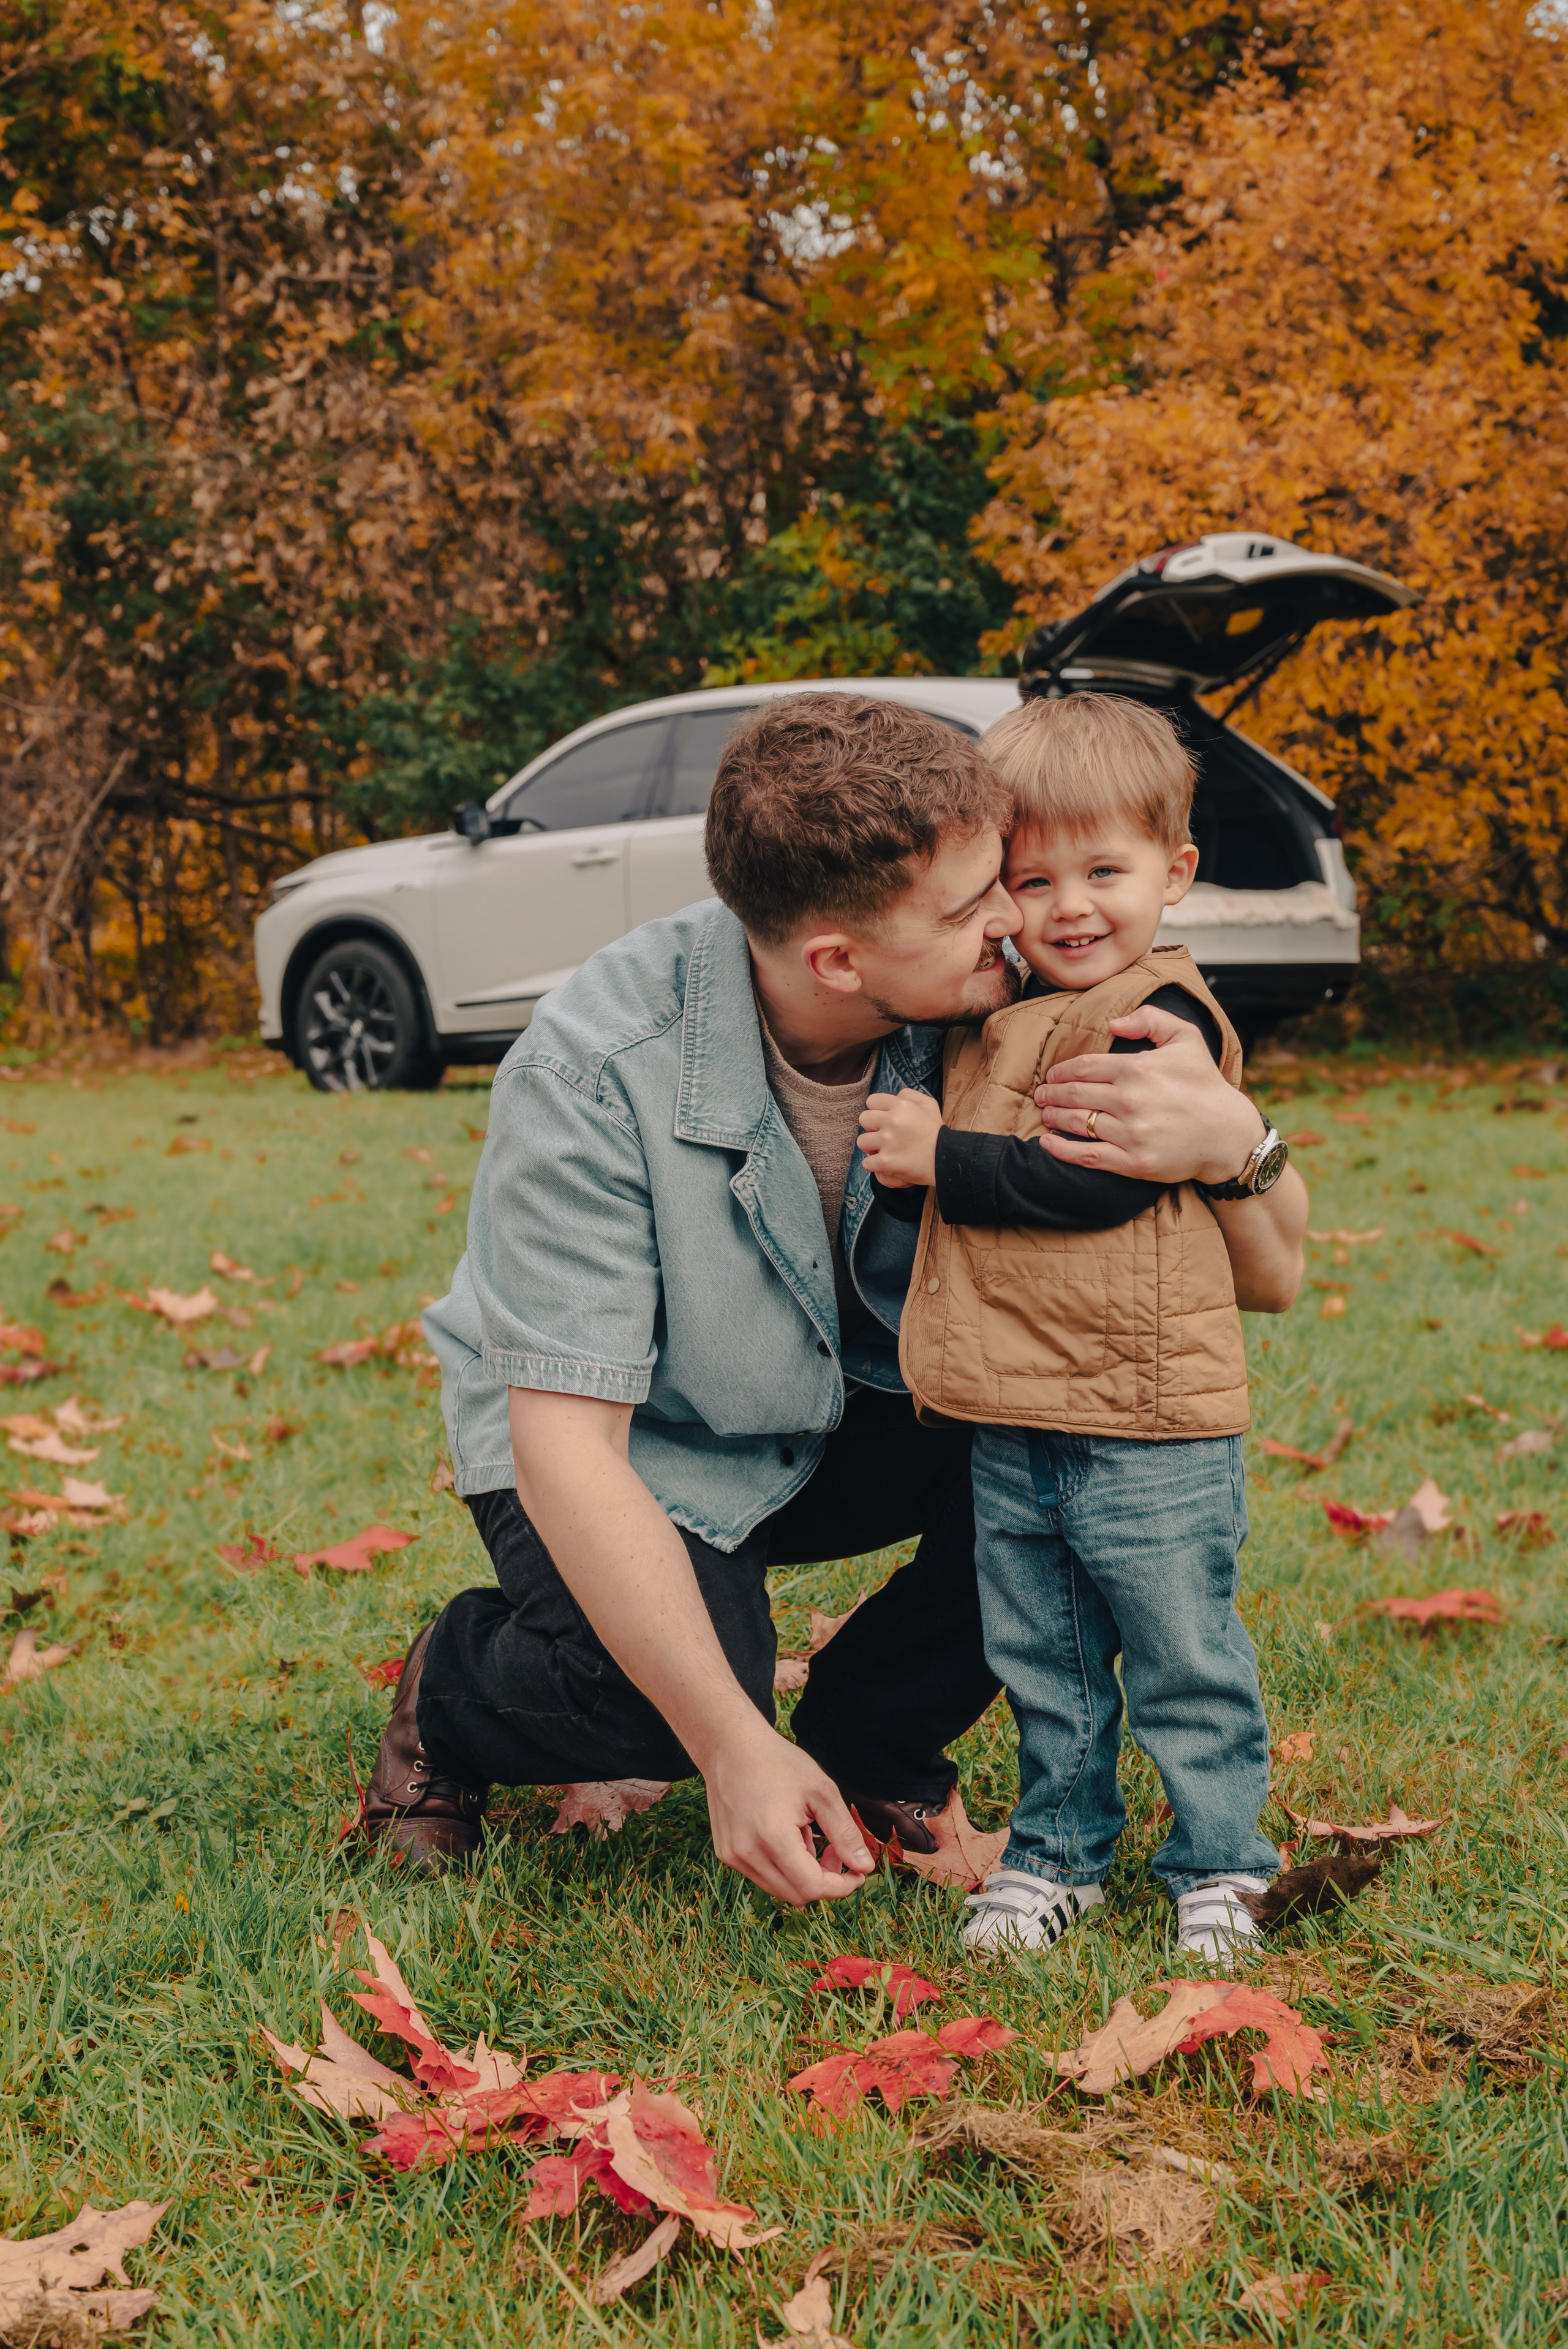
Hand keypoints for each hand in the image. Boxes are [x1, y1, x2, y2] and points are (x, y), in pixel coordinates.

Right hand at [701, 1717, 873, 1905]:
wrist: (731, 1746)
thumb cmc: (778, 1763)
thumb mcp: (821, 1791)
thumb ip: (845, 1833)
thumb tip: (865, 1867)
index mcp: (773, 1838)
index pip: (813, 1887)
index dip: (842, 1886)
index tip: (857, 1871)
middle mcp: (747, 1853)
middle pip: (797, 1894)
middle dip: (824, 1880)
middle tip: (834, 1851)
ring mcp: (732, 1856)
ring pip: (779, 1888)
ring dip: (802, 1874)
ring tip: (806, 1836)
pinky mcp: (725, 1853)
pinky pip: (762, 1875)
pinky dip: (781, 1866)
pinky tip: (784, 1835)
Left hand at [857, 1088, 941, 1187]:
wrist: (946, 1159)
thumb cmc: (937, 1132)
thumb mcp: (929, 1104)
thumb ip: (909, 1094)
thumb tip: (895, 1095)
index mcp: (901, 1105)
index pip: (872, 1101)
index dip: (877, 1110)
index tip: (885, 1119)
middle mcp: (892, 1121)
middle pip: (864, 1119)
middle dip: (872, 1127)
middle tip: (883, 1134)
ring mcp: (887, 1142)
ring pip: (862, 1141)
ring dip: (871, 1147)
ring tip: (883, 1149)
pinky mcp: (886, 1162)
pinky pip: (867, 1163)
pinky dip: (874, 1165)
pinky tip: (885, 1163)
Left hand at [1034, 1005, 1266, 1185]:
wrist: (1227, 1134)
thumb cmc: (1204, 1084)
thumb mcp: (1186, 1037)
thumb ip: (1150, 1019)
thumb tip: (1112, 1024)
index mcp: (1138, 1068)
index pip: (1083, 1067)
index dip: (1061, 1072)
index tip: (1052, 1076)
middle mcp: (1130, 1100)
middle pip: (1073, 1094)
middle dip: (1050, 1094)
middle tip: (1041, 1095)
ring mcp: (1130, 1133)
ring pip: (1076, 1123)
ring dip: (1053, 1117)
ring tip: (1045, 1114)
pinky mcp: (1133, 1161)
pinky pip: (1086, 1155)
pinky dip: (1061, 1150)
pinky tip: (1047, 1143)